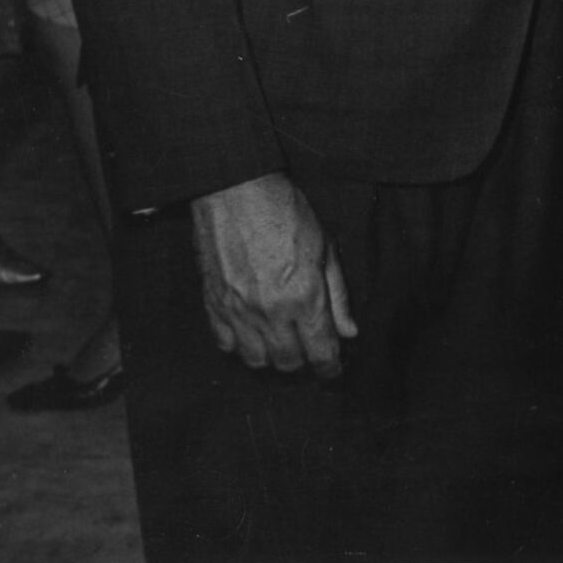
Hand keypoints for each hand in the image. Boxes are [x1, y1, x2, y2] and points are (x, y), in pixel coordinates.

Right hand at [188, 172, 356, 378]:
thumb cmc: (285, 211)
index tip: (333, 371)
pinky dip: (239, 345)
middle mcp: (271, 312)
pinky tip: (251, 333)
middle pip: (288, 362)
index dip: (330, 368)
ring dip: (272, 358)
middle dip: (304, 362)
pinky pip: (225, 344)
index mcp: (304, 297)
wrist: (235, 190)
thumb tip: (349, 331)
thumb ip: (338, 295)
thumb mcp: (325, 247)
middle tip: (309, 351)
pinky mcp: (213, 304)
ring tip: (281, 343)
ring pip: (255, 360)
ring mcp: (238, 311)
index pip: (321, 352)